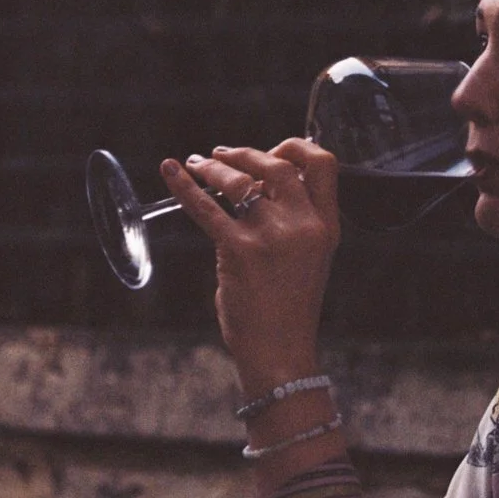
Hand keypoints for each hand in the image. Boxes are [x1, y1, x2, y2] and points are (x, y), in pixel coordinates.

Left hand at [160, 138, 340, 392]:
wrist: (279, 351)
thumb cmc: (288, 307)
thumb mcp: (308, 258)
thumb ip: (291, 221)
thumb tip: (254, 186)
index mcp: (327, 226)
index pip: (323, 164)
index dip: (296, 147)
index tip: (274, 149)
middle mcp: (304, 225)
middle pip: (277, 164)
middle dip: (246, 153)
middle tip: (223, 154)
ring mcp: (271, 235)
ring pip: (240, 180)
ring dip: (215, 167)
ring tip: (199, 164)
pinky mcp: (238, 249)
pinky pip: (206, 207)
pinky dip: (184, 185)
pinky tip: (172, 170)